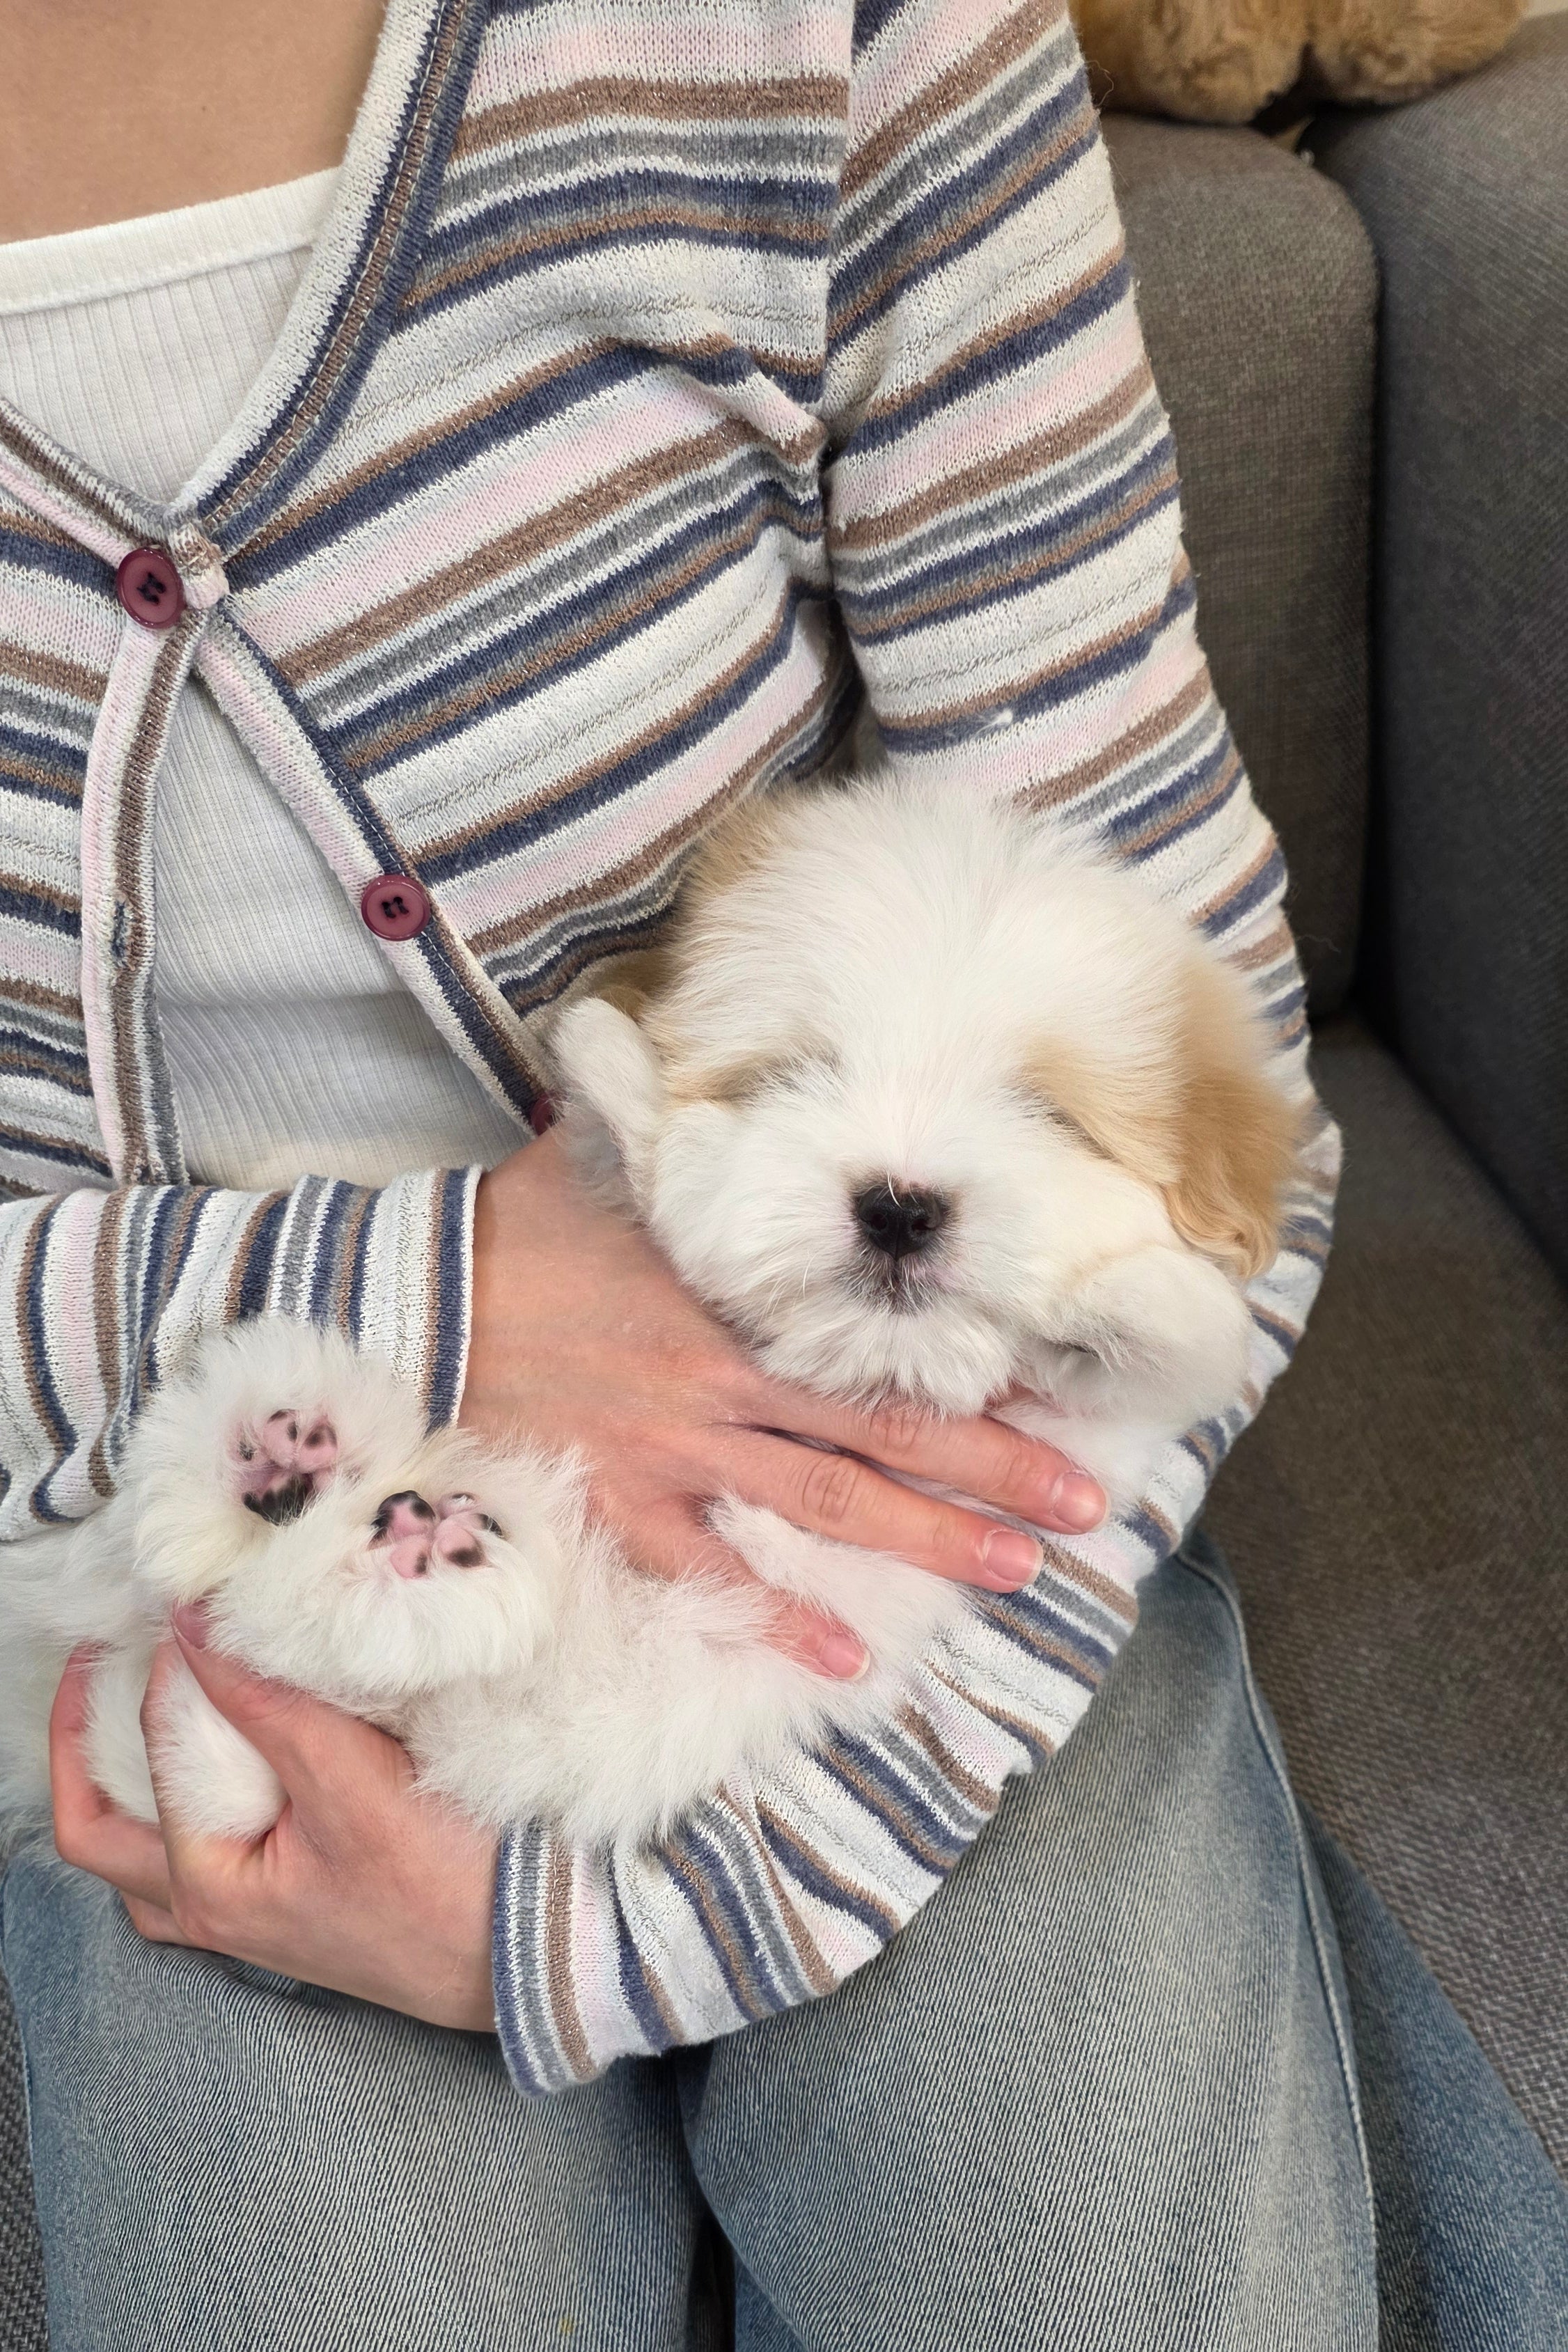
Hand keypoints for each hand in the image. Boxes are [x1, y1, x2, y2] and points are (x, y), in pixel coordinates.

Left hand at [49, 1628, 496, 2032]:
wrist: (534, 1950)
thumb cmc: (448, 1888)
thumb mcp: (352, 1785)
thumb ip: (268, 1703)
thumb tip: (196, 1625)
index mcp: (209, 1887)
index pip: (150, 1754)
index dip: (163, 1668)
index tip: (196, 1598)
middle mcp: (213, 1910)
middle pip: (102, 1829)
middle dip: (85, 1743)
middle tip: (103, 1660)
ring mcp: (249, 1916)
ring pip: (145, 1853)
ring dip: (130, 1783)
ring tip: (145, 1706)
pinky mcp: (291, 1906)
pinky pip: (206, 1856)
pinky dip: (191, 1806)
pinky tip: (226, 1760)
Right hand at [463, 1128, 1105, 1678]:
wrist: (405, 1304)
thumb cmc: (511, 1229)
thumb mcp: (612, 1162)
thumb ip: (691, 1150)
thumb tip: (738, 1086)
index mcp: (738, 1300)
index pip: (880, 1348)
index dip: (971, 1379)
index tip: (1058, 1403)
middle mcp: (725, 1381)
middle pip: (883, 1434)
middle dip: (992, 1475)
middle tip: (1086, 1514)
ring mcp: (674, 1450)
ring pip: (825, 1504)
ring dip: (925, 1543)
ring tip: (1015, 1577)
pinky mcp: (618, 1502)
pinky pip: (707, 1571)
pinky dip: (777, 1617)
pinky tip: (848, 1661)